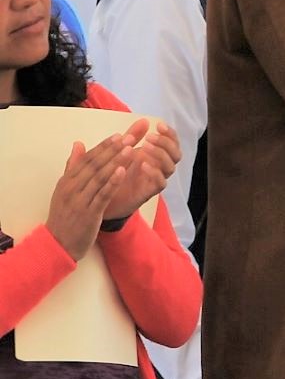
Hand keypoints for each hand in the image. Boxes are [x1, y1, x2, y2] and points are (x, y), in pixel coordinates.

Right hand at [46, 134, 130, 259]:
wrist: (58, 243)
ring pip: (100, 177)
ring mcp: (80, 200)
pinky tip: (123, 171)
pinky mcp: (89, 213)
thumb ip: (73, 167)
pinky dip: (113, 182)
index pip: (87, 159)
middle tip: (130, 136)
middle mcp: (72, 188)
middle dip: (113, 149)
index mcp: (67, 181)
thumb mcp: (65, 190)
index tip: (118, 135)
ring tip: (131, 149)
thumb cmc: (64, 216)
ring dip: (116, 161)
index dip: (103, 146)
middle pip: (94, 165)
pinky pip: (102, 195)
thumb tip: (78, 144)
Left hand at [103, 118, 179, 220]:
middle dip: (166, 143)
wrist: (102, 197)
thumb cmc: (113, 173)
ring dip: (160, 155)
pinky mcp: (149, 191)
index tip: (159, 125)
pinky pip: (160, 183)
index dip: (170, 134)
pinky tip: (143, 164)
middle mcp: (159, 166)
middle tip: (150, 137)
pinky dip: (154, 172)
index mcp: (155, 155)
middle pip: (176, 154)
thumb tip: (144, 120)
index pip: (172, 142)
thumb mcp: (120, 151)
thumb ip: (132, 136)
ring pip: (170, 167)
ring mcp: (155, 179)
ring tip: (144, 147)